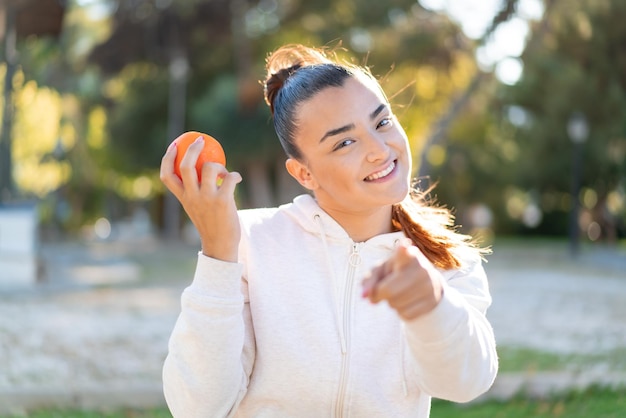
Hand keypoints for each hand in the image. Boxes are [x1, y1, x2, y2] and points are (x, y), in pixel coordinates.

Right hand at [160, 136, 241, 261]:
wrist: (220, 246)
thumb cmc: (211, 225)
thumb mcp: (197, 208)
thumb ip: (196, 192)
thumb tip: (203, 169)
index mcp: (183, 198)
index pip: (166, 175)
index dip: (168, 158)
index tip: (174, 145)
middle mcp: (192, 197)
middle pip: (186, 166)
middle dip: (192, 149)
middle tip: (201, 140)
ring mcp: (207, 199)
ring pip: (209, 168)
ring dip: (219, 164)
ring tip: (224, 172)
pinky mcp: (223, 202)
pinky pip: (229, 178)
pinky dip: (234, 175)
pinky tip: (236, 178)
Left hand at [362, 240, 442, 320]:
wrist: (427, 283)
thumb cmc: (397, 273)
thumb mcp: (381, 271)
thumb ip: (369, 280)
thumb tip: (365, 296)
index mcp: (407, 255)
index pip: (404, 252)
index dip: (402, 249)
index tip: (402, 246)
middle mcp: (421, 268)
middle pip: (388, 290)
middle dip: (380, 293)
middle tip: (384, 288)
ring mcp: (430, 285)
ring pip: (395, 304)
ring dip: (391, 302)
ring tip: (400, 292)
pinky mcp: (433, 302)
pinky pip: (405, 315)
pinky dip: (401, 311)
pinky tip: (409, 301)